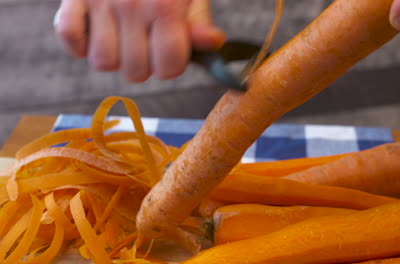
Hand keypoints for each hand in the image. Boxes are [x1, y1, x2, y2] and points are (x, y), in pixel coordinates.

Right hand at [54, 0, 225, 81]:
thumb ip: (198, 21)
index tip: (170, 55)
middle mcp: (131, 6)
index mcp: (165, 7)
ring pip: (102, 62)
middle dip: (145, 66)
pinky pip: (68, 36)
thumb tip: (213, 42)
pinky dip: (79, 43)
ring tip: (123, 39)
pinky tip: (95, 34)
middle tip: (146, 46)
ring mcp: (100, 2)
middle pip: (135, 72)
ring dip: (114, 58)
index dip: (172, 67)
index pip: (168, 67)